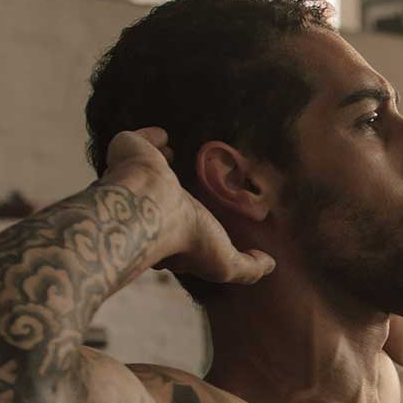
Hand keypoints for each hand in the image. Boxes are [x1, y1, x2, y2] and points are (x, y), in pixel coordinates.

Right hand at [99, 127, 274, 285]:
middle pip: (163, 198)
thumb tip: (271, 264)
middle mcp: (150, 205)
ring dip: (161, 162)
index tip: (203, 220)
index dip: (190, 226)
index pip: (178, 229)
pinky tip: (162, 134)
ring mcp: (138, 178)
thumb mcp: (226, 264)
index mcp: (169, 232)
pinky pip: (139, 141)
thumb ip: (249, 268)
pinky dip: (150, 137)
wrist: (150, 209)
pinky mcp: (131, 151)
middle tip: (194, 182)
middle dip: (174, 192)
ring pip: (149, 170)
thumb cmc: (187, 240)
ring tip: (176, 156)